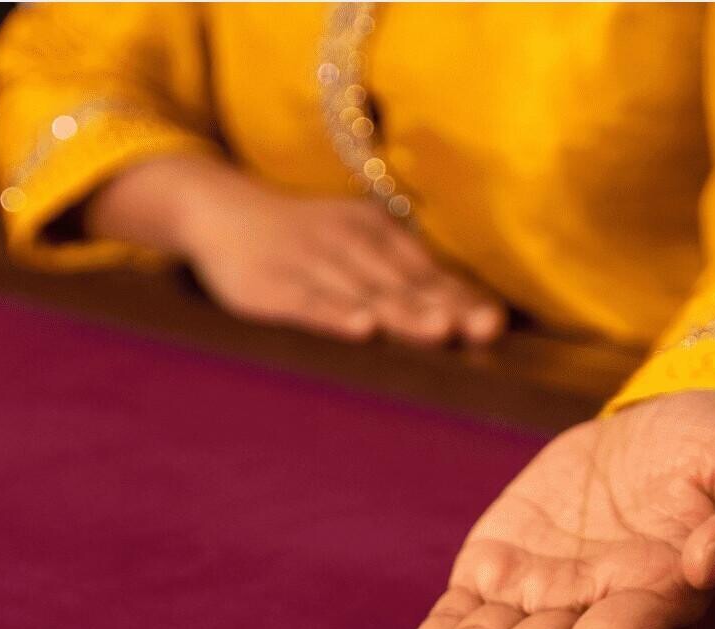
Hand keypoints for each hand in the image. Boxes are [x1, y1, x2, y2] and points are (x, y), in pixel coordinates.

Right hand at [86, 156, 503, 346]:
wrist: (218, 210)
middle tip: (482, 331)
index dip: (462, 298)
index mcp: (376, 234)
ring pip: (363, 293)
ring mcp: (310, 263)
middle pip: (404, 284)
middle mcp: (350, 245)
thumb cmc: (300, 238)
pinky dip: (335, 315)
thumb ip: (400, 273)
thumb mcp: (353, 241)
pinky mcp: (272, 285)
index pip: (427, 272)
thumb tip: (462, 311)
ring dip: (402, 313)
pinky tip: (360, 330)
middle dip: (445, 308)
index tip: (495, 324)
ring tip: (438, 333)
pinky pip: (308, 302)